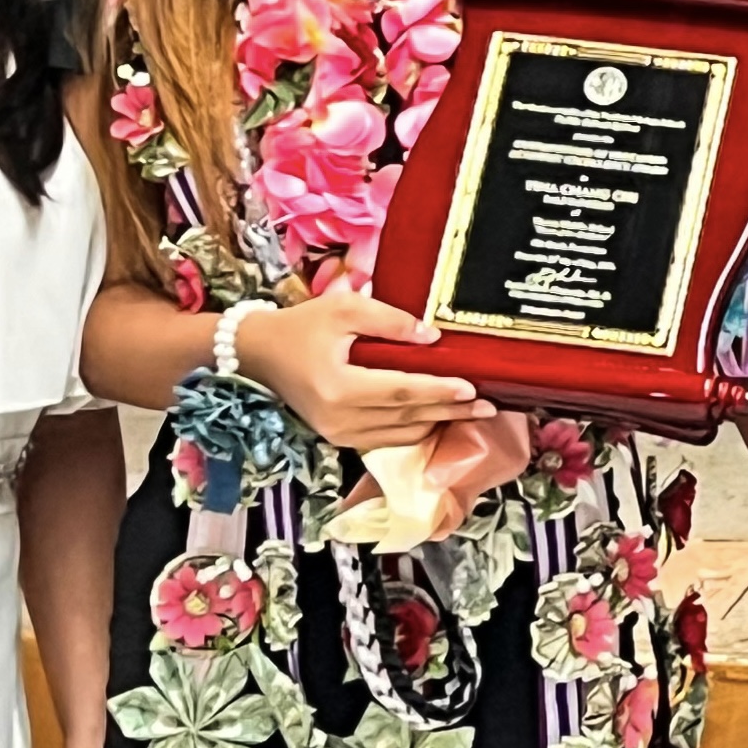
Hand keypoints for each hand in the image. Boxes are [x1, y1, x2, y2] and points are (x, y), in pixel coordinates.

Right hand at [233, 292, 492, 453]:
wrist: (258, 354)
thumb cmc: (301, 326)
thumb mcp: (344, 309)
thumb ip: (389, 321)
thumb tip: (431, 338)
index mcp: (339, 387)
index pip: (402, 391)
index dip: (439, 390)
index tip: (472, 388)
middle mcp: (341, 418)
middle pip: (408, 416)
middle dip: (451, 412)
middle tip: (489, 406)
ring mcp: (339, 434)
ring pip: (402, 433)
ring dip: (437, 422)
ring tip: (471, 412)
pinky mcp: (339, 438)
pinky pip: (387, 438)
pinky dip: (414, 428)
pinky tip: (436, 417)